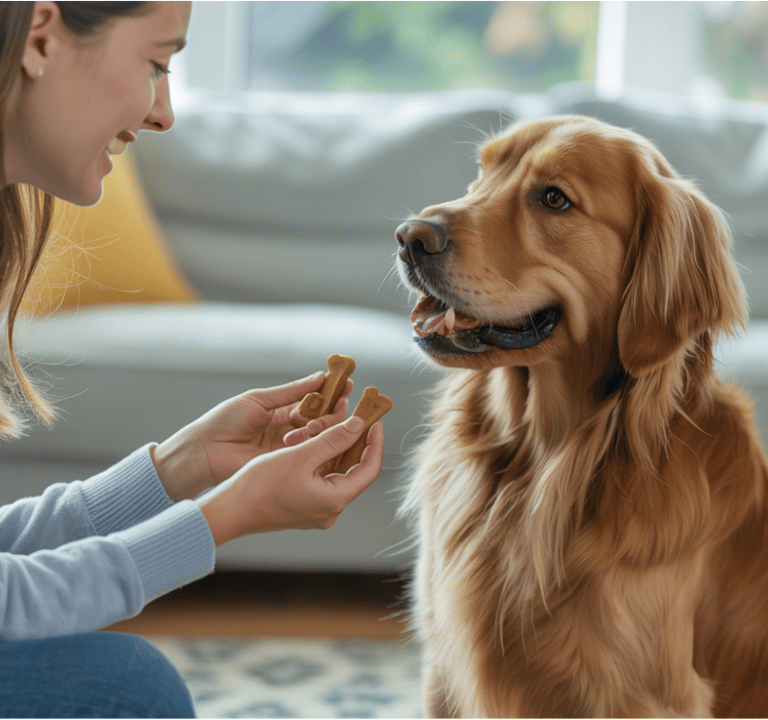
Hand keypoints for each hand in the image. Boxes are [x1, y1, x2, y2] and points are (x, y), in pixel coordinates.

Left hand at [151, 372, 352, 501]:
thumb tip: (319, 378)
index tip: (348, 384)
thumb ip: (291, 391)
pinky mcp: (284, 463)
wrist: (203, 452)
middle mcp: (286, 429)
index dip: (330, 393)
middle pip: (319, 419)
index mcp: (279, 411)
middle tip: (348, 403)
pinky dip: (317, 444)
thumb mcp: (259, 400)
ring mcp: (286, 447)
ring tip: (335, 417)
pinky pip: (306, 452)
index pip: (312, 401)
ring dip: (327, 426)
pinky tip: (325, 436)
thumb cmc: (224, 422)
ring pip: (315, 436)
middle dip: (335, 410)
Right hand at [197, 416, 384, 543]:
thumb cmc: (261, 485)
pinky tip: (317, 440)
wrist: (230, 510)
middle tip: (357, 418)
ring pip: (337, 474)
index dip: (375, 443)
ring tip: (336, 424)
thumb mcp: (300, 455)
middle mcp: (330, 510)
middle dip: (355, 443)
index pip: (369, 469)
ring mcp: (317, 510)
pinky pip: (322, 479)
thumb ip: (333, 440)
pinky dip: (323, 459)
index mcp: (335, 500)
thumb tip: (359, 426)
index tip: (375, 421)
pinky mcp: (304, 506)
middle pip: (354, 471)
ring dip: (337, 449)